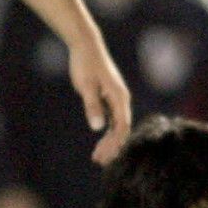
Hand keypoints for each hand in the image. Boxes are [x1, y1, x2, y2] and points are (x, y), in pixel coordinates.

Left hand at [68, 39, 130, 164]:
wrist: (86, 46)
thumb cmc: (85, 64)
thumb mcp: (86, 87)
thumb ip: (92, 106)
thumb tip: (98, 128)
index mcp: (120, 98)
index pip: (122, 127)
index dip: (114, 144)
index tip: (103, 156)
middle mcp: (121, 100)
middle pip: (121, 130)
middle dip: (112, 147)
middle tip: (98, 161)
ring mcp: (116, 99)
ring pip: (117, 126)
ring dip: (109, 142)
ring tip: (98, 157)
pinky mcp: (109, 97)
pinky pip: (112, 120)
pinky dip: (106, 133)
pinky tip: (100, 142)